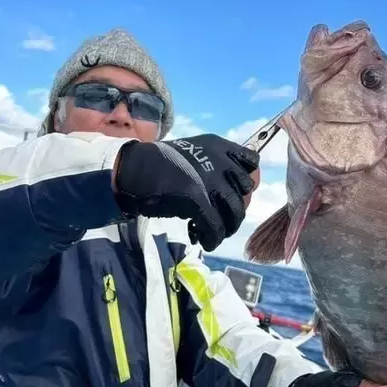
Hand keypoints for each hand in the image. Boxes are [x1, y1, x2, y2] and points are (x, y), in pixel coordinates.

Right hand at [113, 134, 259, 250]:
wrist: (133, 170)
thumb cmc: (159, 165)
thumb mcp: (193, 154)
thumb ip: (214, 166)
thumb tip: (235, 191)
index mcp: (218, 146)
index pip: (252, 162)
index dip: (246, 182)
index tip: (235, 194)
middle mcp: (219, 161)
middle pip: (245, 192)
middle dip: (235, 210)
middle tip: (221, 219)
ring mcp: (209, 181)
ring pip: (234, 213)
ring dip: (226, 228)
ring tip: (211, 234)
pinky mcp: (198, 201)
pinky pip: (215, 227)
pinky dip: (212, 238)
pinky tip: (203, 240)